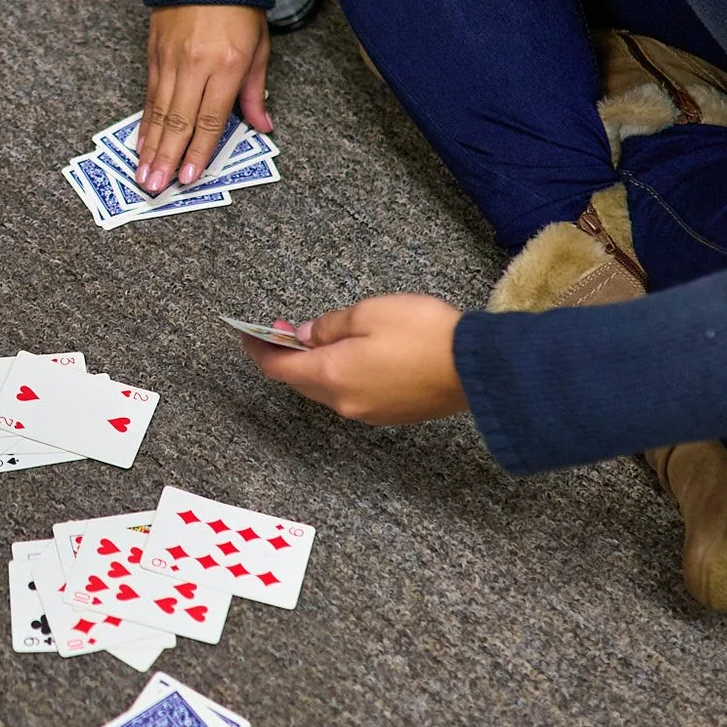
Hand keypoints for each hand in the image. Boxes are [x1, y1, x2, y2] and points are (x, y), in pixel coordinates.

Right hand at [137, 4, 270, 190]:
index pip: (211, 119)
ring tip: (142, 173)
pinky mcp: (154, 52)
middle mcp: (196, 65)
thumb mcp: (259, 48)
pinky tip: (140, 141)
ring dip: (150, 146)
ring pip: (159, 111)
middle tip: (154, 186)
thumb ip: (255, 91)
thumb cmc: (240, 8)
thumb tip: (263, 126)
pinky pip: (149, 93)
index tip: (187, 178)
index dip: (198, 151)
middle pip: (179, 121)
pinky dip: (145, 120)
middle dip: (166, 158)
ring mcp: (171, 58)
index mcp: (228, 66)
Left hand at [245, 294, 468, 423]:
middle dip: (286, 358)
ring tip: (316, 340)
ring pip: (327, 390)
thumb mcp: (369, 313)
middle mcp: (345, 402)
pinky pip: (352, 395)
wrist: (478, 368)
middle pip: (301, 383)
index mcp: (333, 376)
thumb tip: (304, 336)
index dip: (259, 350)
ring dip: (315, 367)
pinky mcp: (391, 414)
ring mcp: (369, 412)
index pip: (279, 369)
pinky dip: (341, 376)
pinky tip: (351, 357)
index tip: (247, 335)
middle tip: (281, 331)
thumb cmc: (424, 333)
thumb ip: (329, 326)